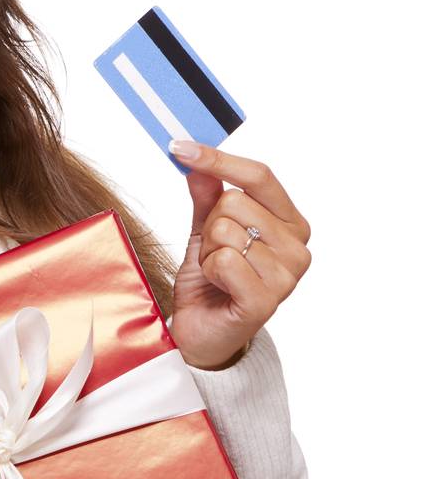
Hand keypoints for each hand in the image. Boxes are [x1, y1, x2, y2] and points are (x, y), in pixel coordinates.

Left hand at [168, 139, 311, 369]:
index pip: (260, 176)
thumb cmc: (210, 281)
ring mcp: (287, 275)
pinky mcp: (267, 300)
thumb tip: (198, 161)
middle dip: (209, 226)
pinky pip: (224, 260)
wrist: (202, 331)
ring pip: (225, 230)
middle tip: (214, 254)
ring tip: (217, 274)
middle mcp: (297, 246)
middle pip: (234, 201)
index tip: (179, 147)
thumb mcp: (205, 231)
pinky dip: (209, 271)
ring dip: (207, 252)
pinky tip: (218, 288)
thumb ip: (207, 197)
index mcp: (290, 222)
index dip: (219, 158)